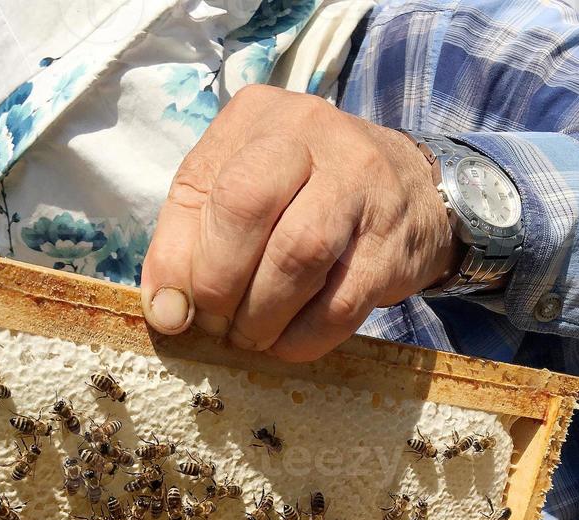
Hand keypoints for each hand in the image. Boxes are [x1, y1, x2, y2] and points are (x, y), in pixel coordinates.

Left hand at [141, 85, 461, 360]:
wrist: (413, 193)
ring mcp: (361, 185)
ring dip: (260, 316)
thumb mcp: (236, 196)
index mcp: (257, 117)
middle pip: (246, 207)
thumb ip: (188, 245)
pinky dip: (302, 338)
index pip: (198, 186)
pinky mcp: (391, 244)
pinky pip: (339, 304)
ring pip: (296, 255)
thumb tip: (166, 313)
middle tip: (216, 324)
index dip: (177, 262)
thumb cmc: (302, 197)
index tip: (174, 311)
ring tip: (250, 336)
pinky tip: (288, 342)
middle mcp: (311, 134)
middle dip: (218, 284)